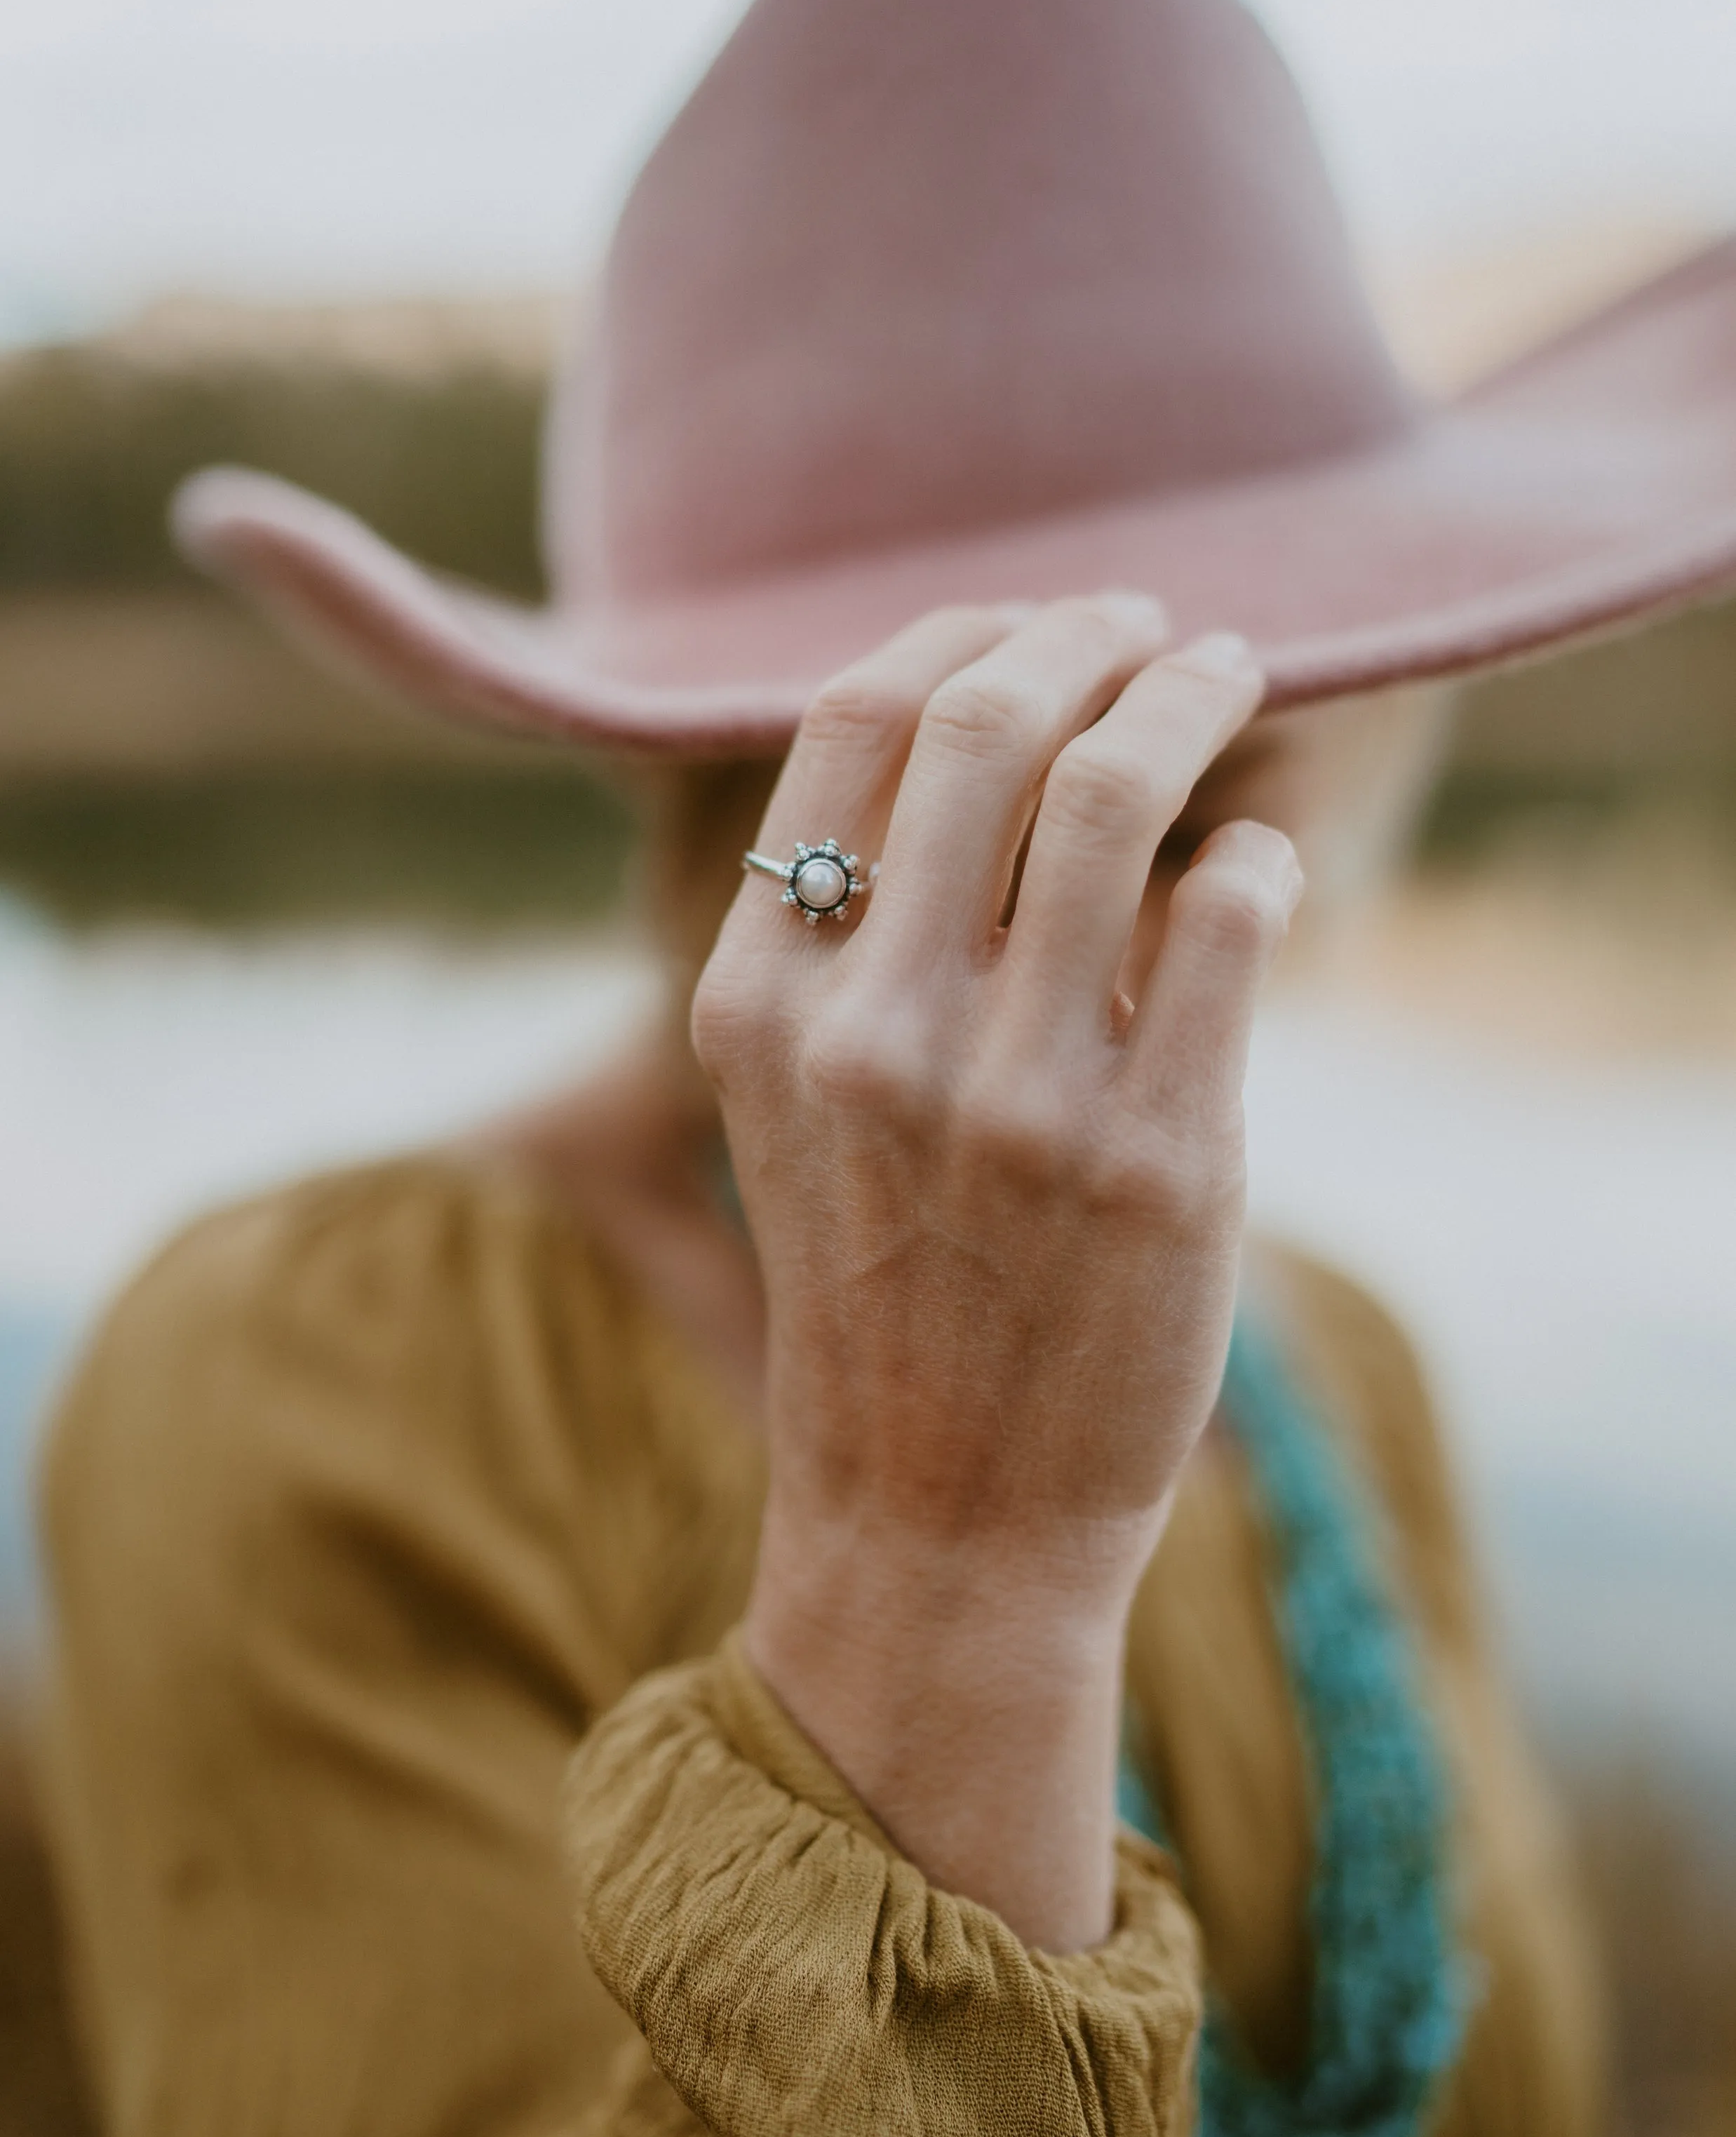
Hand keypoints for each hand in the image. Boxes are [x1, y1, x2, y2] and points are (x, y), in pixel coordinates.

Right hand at [692, 595, 1301, 1945]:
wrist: (940, 1517)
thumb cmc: (883, 1290)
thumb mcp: (800, 1107)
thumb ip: (853, 935)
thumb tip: (1001, 727)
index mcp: (756, 1001)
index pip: (850, 722)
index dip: (959, 630)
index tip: (1036, 619)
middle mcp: (870, 1033)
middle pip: (985, 722)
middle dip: (1086, 633)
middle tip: (1152, 621)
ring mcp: (1015, 1097)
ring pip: (1118, 792)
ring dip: (1195, 696)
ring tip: (1232, 675)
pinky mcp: (1157, 1160)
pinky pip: (1231, 912)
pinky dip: (1259, 848)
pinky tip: (1259, 855)